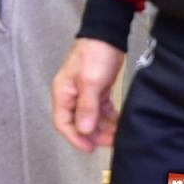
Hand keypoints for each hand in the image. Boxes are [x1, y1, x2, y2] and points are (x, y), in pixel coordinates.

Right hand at [51, 38, 124, 152]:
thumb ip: (86, 106)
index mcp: (63, 93)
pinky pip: (102, 112)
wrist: (107, 35)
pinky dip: (110, 120)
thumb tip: (83, 130)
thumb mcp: (90, 81)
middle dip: (94, 135)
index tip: (91, 148)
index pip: (62, 122)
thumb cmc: (94, 55)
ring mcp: (84, 94)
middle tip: (113, 141)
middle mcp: (71, 96)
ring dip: (105, 129)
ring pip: (92, 119)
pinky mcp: (97, 92)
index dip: (75, 138)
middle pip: (79, 124)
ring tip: (120, 134)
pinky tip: (121, 124)